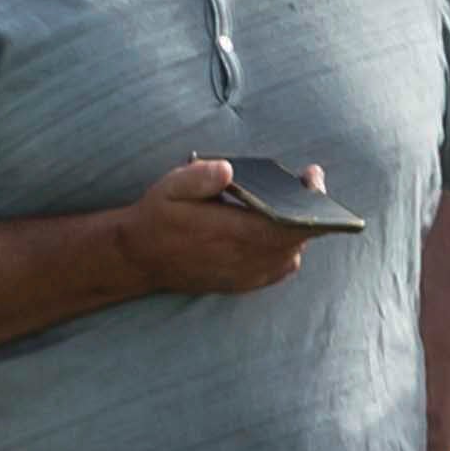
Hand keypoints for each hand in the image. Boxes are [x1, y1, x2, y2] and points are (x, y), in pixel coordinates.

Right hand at [122, 153, 321, 297]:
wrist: (139, 258)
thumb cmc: (157, 218)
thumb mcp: (169, 188)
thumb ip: (199, 176)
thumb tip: (228, 168)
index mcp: (231, 231)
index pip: (288, 223)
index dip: (309, 201)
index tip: (310, 177)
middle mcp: (243, 257)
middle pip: (297, 237)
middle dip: (309, 208)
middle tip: (307, 183)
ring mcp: (245, 273)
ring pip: (292, 253)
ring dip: (298, 230)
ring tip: (294, 206)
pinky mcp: (243, 282)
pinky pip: (280, 268)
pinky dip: (288, 250)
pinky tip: (279, 232)